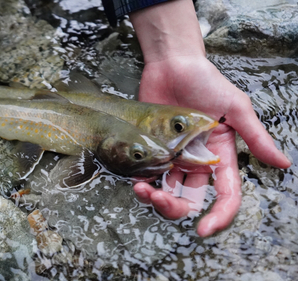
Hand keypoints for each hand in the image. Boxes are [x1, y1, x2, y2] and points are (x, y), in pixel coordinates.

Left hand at [133, 55, 290, 236]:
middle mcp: (196, 162)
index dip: (218, 216)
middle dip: (176, 208)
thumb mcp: (236, 108)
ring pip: (166, 191)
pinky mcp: (151, 150)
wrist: (172, 64)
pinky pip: (146, 175)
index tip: (203, 230)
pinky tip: (135, 180)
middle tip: (161, 200)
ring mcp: (172, 157)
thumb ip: (256, 137)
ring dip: (155, 199)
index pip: (224, 195)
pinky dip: (141, 183)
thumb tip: (283, 163)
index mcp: (220, 157)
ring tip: (143, 190)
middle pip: (190, 199)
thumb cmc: (206, 82)